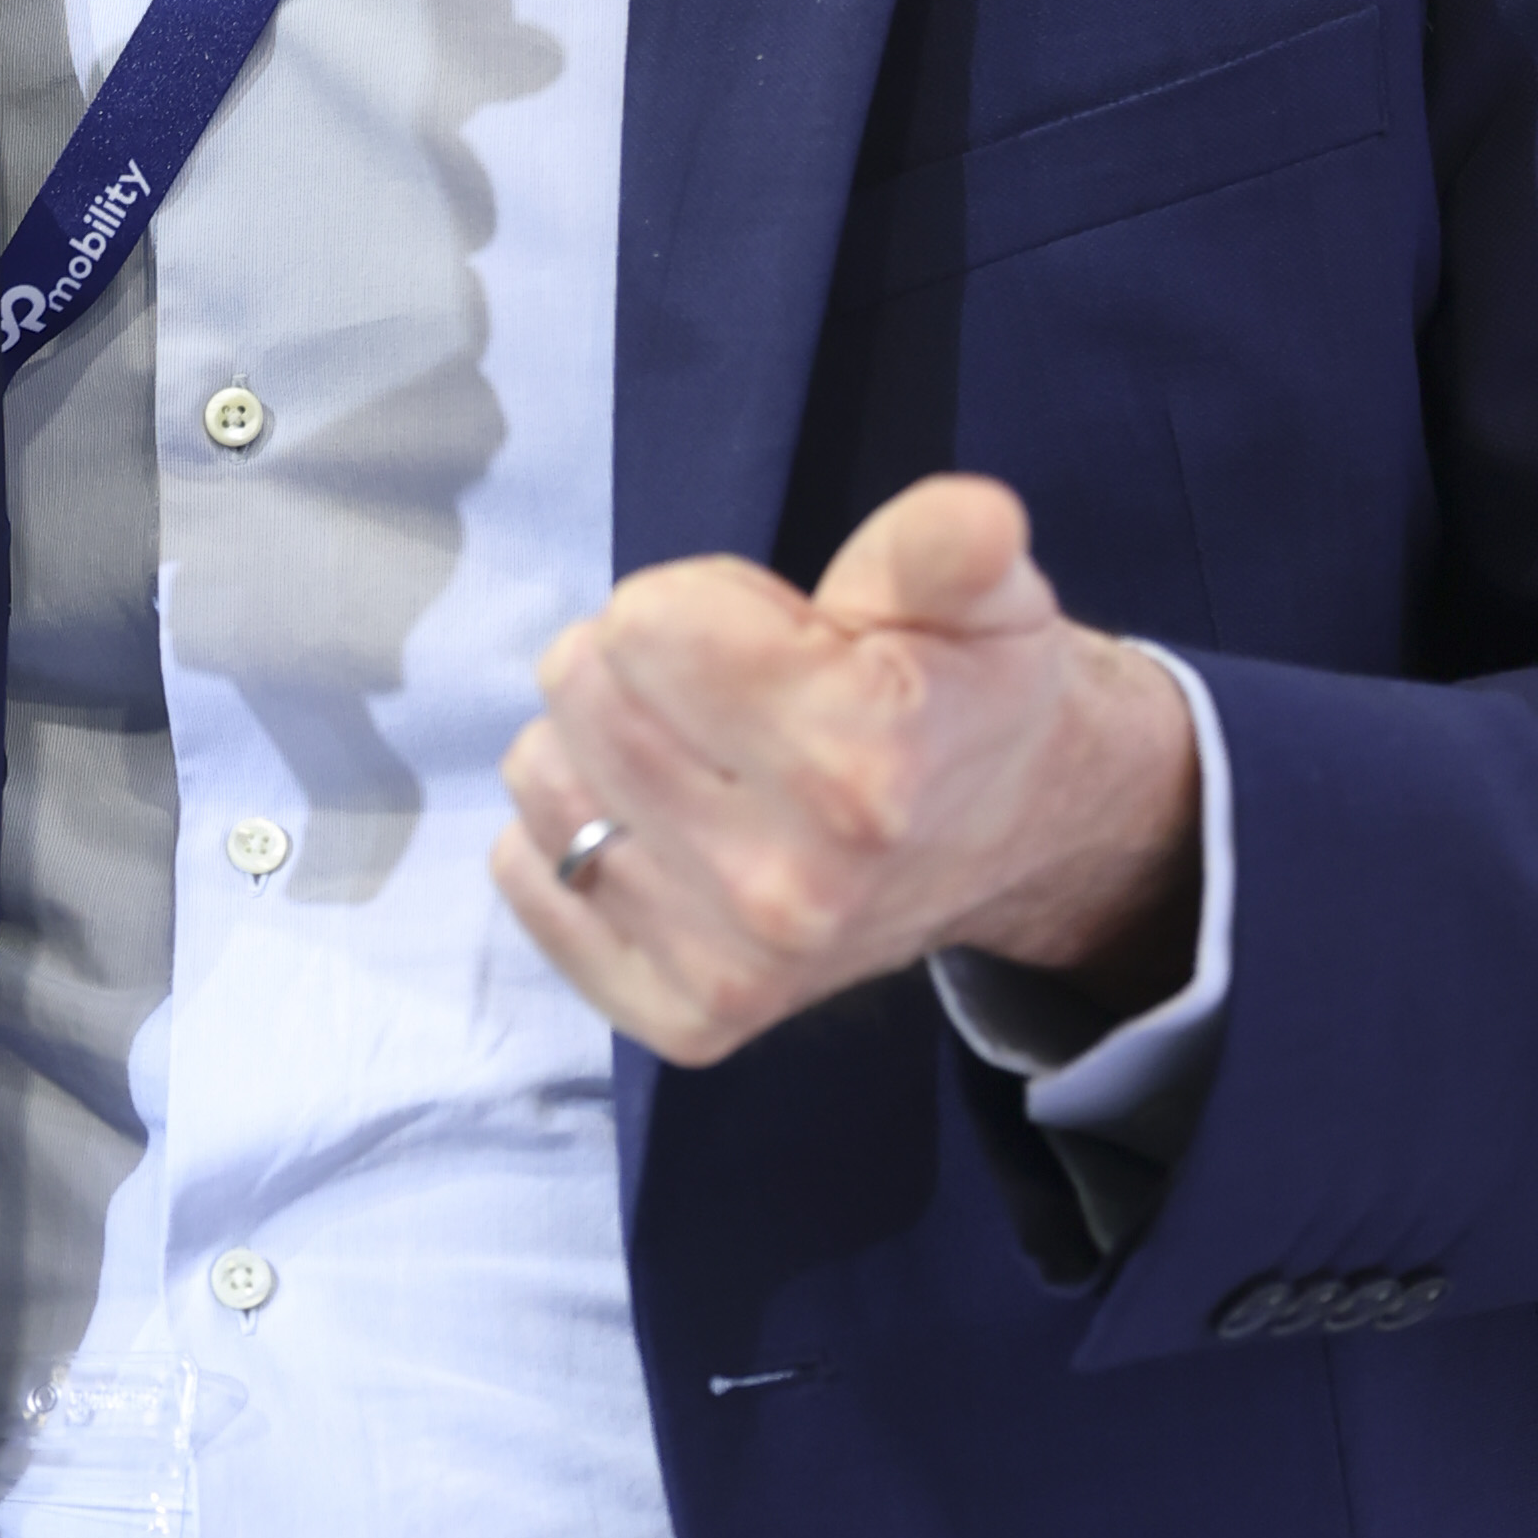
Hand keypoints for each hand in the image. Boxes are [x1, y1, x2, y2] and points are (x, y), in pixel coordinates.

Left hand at [493, 473, 1199, 1067]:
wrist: (1010, 841)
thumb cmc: (965, 695)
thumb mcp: (980, 597)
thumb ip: (949, 547)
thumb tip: (979, 516)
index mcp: (864, 764)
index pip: (643, 623)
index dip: (705, 602)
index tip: (777, 637)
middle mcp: (791, 887)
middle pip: (580, 690)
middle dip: (644, 662)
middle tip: (736, 697)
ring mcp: (733, 967)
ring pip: (541, 777)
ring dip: (599, 743)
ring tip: (698, 756)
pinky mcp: (685, 1021)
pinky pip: (527, 878)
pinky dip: (566, 835)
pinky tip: (657, 827)